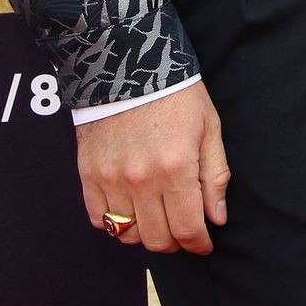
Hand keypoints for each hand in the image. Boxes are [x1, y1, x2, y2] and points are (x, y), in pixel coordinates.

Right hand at [77, 80, 229, 254]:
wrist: (129, 62)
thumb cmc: (175, 92)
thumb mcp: (208, 126)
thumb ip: (214, 175)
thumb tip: (216, 218)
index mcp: (176, 167)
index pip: (187, 230)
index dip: (199, 243)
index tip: (203, 242)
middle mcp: (142, 179)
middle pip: (158, 239)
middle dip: (176, 241)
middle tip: (182, 228)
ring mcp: (112, 178)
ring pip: (128, 234)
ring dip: (146, 232)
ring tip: (157, 214)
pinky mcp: (89, 174)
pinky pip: (99, 219)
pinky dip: (115, 221)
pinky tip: (130, 206)